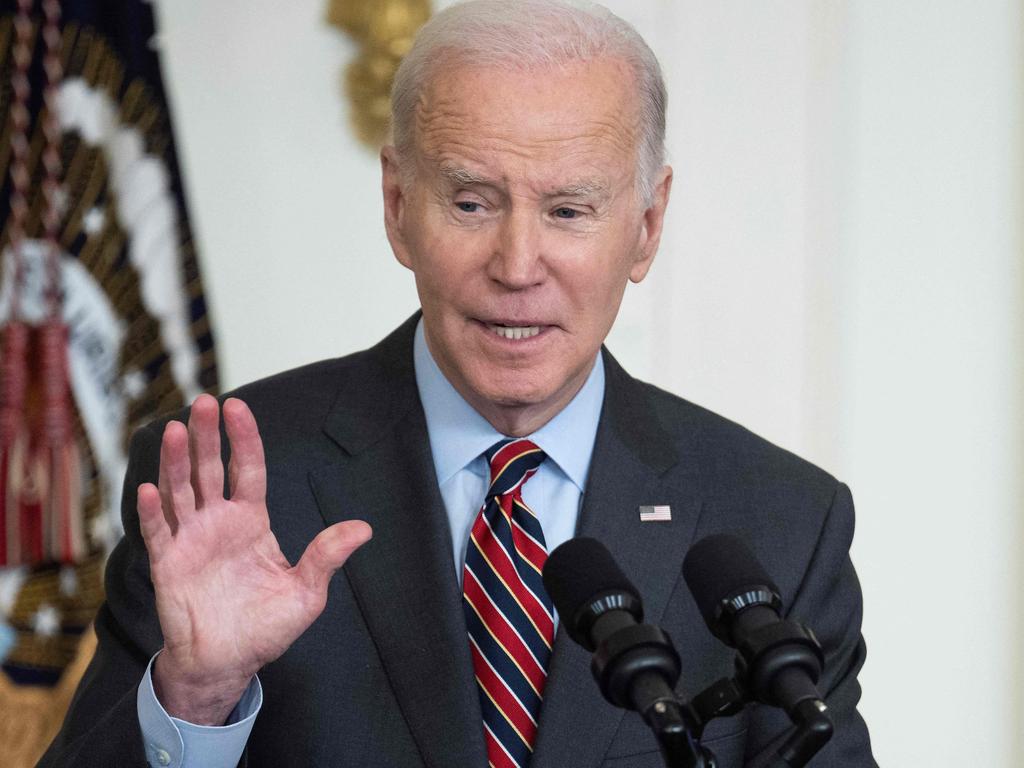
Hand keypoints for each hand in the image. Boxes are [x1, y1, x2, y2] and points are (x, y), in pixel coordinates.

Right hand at [137, 395, 371, 724]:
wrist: (228, 663)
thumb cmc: (266, 627)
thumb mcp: (306, 592)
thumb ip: (327, 556)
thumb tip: (364, 529)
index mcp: (251, 521)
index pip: (247, 469)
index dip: (242, 438)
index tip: (237, 408)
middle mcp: (218, 523)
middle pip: (209, 469)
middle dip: (206, 436)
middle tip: (203, 403)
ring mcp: (190, 540)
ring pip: (180, 491)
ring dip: (176, 462)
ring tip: (175, 430)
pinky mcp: (167, 564)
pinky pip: (157, 533)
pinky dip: (152, 512)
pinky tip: (151, 490)